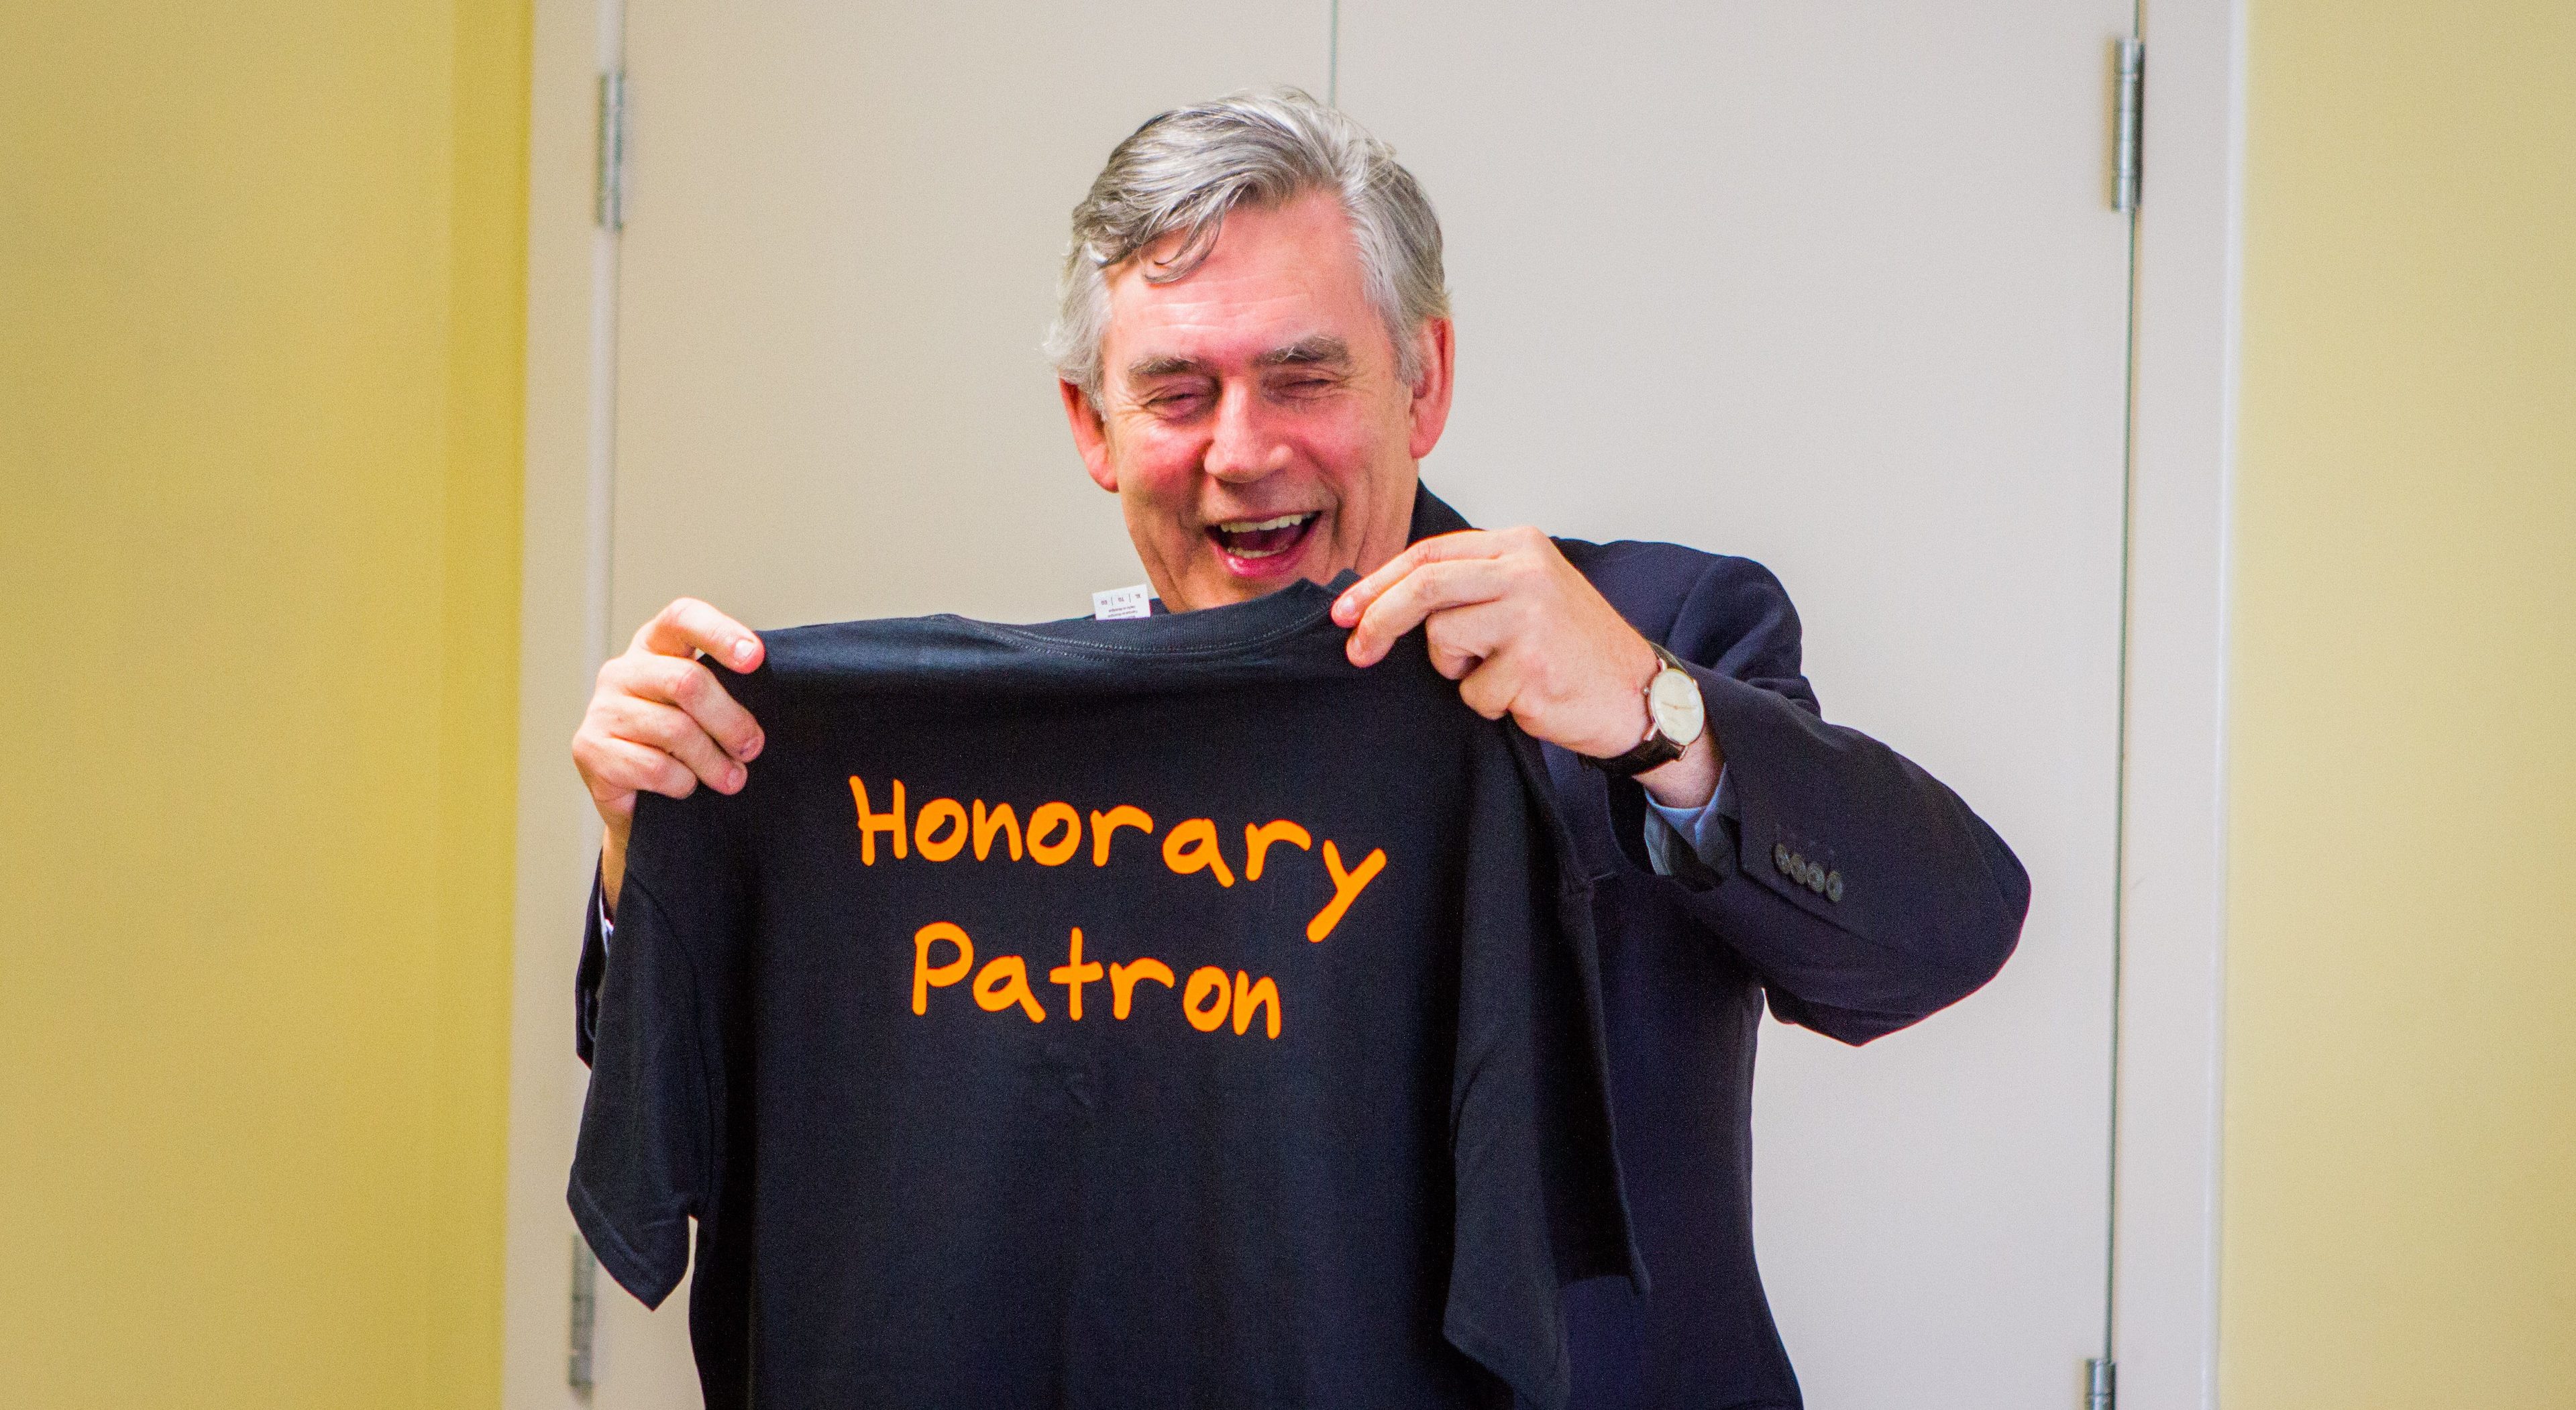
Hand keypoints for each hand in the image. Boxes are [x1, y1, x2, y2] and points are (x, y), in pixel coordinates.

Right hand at [573, 597, 766, 906]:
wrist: (638, 803)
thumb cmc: (680, 745)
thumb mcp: (704, 708)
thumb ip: (726, 690)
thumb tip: (774, 694)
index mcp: (654, 646)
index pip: (682, 618)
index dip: (720, 633)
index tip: (755, 658)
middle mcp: (623, 670)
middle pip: (688, 681)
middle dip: (731, 720)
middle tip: (752, 748)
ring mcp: (602, 709)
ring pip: (675, 730)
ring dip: (714, 762)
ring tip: (731, 778)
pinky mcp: (591, 749)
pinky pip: (655, 767)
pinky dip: (683, 783)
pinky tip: (687, 787)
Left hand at [1332, 527, 1722, 807]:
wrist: (1641, 695)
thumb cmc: (1572, 649)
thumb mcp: (1526, 594)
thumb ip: (1469, 586)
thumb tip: (1382, 598)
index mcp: (1520, 546)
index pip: (1428, 554)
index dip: (1378, 583)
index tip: (1344, 611)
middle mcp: (1526, 572)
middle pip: (1425, 586)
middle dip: (1379, 619)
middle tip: (1357, 650)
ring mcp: (1531, 617)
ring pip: (1444, 642)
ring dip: (1458, 672)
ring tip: (1503, 673)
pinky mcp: (1532, 666)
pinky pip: (1473, 692)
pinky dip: (1488, 704)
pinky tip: (1528, 696)